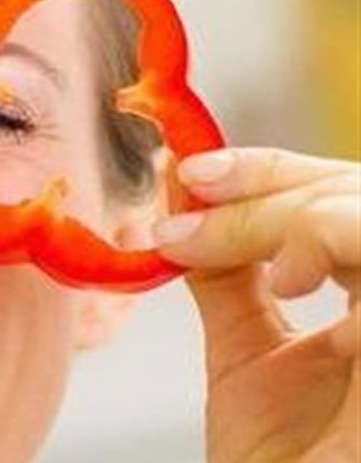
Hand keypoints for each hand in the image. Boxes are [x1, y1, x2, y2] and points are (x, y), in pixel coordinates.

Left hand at [155, 148, 358, 461]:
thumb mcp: (246, 355)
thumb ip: (225, 277)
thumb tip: (184, 201)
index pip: (338, 198)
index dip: (269, 171)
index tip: (191, 172)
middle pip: (359, 193)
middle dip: (274, 185)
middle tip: (197, 195)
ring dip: (307, 214)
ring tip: (263, 260)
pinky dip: (334, 243)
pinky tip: (293, 277)